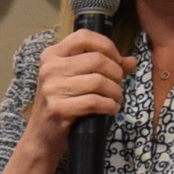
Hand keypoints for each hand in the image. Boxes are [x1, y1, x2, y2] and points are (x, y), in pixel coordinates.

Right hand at [18, 28, 128, 169]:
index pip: (84, 37)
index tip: (116, 61)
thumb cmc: (62, 104)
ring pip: (99, 81)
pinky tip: (111, 109)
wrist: (41, 137)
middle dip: (116, 74)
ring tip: (116, 100)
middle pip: (97, 60)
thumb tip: (132, 61)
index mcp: (52, 55)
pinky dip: (109, 106)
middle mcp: (49, 68)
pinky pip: (94, 102)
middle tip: (118, 86)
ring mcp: (51, 88)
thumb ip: (104, 68)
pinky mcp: (57, 108)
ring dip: (116, 92)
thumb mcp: (78, 80)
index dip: (107, 46)